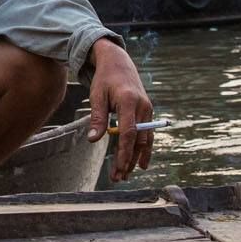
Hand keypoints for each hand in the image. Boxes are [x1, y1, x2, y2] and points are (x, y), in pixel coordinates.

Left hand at [86, 38, 153, 181]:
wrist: (118, 64)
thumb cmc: (104, 80)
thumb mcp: (96, 96)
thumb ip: (97, 118)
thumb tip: (93, 139)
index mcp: (129, 102)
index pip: (129, 133)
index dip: (125, 152)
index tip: (120, 167)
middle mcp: (142, 107)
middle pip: (138, 140)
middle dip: (129, 160)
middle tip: (119, 177)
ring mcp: (147, 110)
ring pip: (145, 139)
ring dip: (136, 158)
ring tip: (126, 174)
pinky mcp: (146, 112)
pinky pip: (147, 134)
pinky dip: (143, 149)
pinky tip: (140, 163)